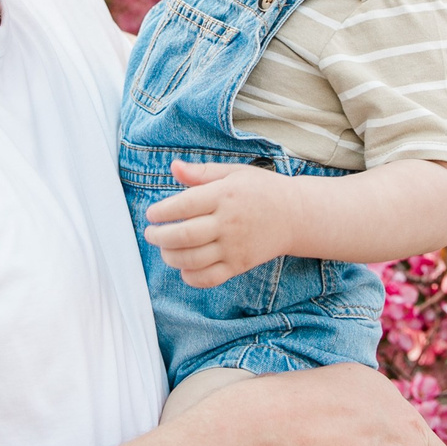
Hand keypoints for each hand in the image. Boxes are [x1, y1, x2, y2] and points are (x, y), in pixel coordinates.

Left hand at [143, 159, 297, 287]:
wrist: (295, 215)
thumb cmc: (261, 190)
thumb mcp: (233, 172)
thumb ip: (201, 172)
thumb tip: (173, 167)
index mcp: (224, 195)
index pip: (184, 205)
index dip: (162, 211)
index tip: (152, 214)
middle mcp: (228, 222)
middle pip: (184, 235)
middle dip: (160, 237)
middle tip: (151, 234)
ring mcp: (234, 247)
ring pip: (192, 259)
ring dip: (170, 256)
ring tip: (165, 249)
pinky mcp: (239, 265)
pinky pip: (209, 278)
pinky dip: (191, 277)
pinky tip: (184, 267)